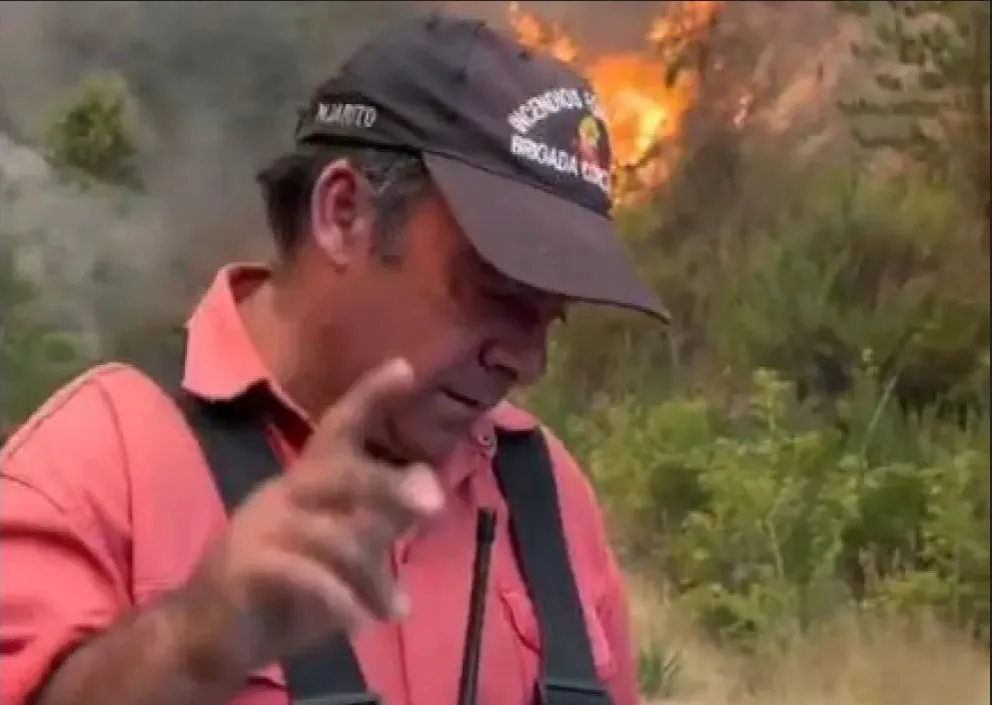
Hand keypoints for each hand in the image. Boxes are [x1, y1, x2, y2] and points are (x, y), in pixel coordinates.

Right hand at [179, 358, 443, 674]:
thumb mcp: (338, 556)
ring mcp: (257, 529)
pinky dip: (339, 599)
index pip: (337, 430)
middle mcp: (281, 496)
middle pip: (336, 471)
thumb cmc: (279, 591)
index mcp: (303, 485)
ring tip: (395, 608)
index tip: (405, 367)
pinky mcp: (242, 569)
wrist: (204, 640)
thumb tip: (428, 486)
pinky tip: (359, 621)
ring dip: (372, 576)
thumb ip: (377, 521)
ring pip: (329, 534)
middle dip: (388, 483)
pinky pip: (303, 574)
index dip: (369, 398)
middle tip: (434, 503)